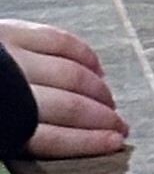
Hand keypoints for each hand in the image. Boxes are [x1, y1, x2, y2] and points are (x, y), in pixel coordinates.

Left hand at [1, 21, 129, 162]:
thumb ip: (9, 136)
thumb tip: (40, 143)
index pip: (51, 138)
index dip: (86, 142)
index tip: (115, 143)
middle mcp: (11, 87)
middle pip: (68, 106)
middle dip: (101, 118)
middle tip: (123, 127)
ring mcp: (13, 55)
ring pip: (70, 73)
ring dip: (98, 89)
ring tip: (112, 102)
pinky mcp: (9, 30)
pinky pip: (58, 40)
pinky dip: (83, 54)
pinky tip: (97, 68)